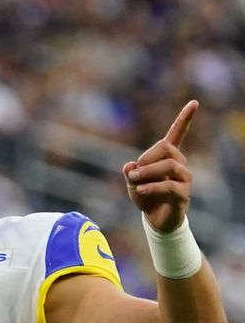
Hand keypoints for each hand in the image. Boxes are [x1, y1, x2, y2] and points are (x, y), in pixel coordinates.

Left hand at [123, 100, 197, 232]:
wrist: (155, 219)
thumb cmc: (145, 196)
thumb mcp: (132, 183)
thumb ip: (130, 173)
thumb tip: (129, 166)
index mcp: (168, 156)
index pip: (177, 134)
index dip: (184, 119)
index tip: (194, 103)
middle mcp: (179, 164)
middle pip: (166, 149)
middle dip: (146, 158)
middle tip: (132, 173)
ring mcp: (184, 179)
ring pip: (169, 166)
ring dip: (148, 172)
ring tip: (134, 182)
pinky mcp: (183, 194)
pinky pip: (169, 186)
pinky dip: (152, 187)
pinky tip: (141, 191)